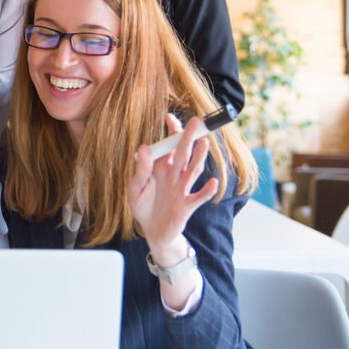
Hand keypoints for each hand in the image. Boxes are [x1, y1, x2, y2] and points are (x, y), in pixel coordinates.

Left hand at [128, 115, 219, 260]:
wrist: (153, 232)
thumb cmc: (145, 207)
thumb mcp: (135, 188)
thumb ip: (140, 170)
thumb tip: (144, 148)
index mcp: (161, 167)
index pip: (168, 145)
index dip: (171, 131)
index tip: (170, 116)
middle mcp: (174, 174)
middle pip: (183, 153)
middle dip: (188, 138)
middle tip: (196, 122)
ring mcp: (182, 189)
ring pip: (193, 170)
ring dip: (199, 157)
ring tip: (204, 143)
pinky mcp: (187, 206)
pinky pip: (198, 197)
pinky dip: (207, 191)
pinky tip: (212, 182)